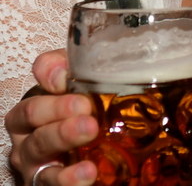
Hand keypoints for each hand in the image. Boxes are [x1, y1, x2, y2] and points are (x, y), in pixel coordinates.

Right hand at [6, 50, 97, 185]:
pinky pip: (52, 182)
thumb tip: (64, 72)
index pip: (40, 74)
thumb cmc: (95, 115)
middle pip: (32, 112)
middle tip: (85, 105)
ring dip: (63, 137)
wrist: (107, 160)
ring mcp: (34, 158)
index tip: (66, 78)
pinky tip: (88, 171)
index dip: (50, 74)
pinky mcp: (47, 183)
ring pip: (38, 146)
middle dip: (58, 107)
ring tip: (90, 130)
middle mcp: (30, 126)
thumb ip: (80, 70)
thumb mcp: (93, 87)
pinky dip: (69, 178)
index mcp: (43, 94)